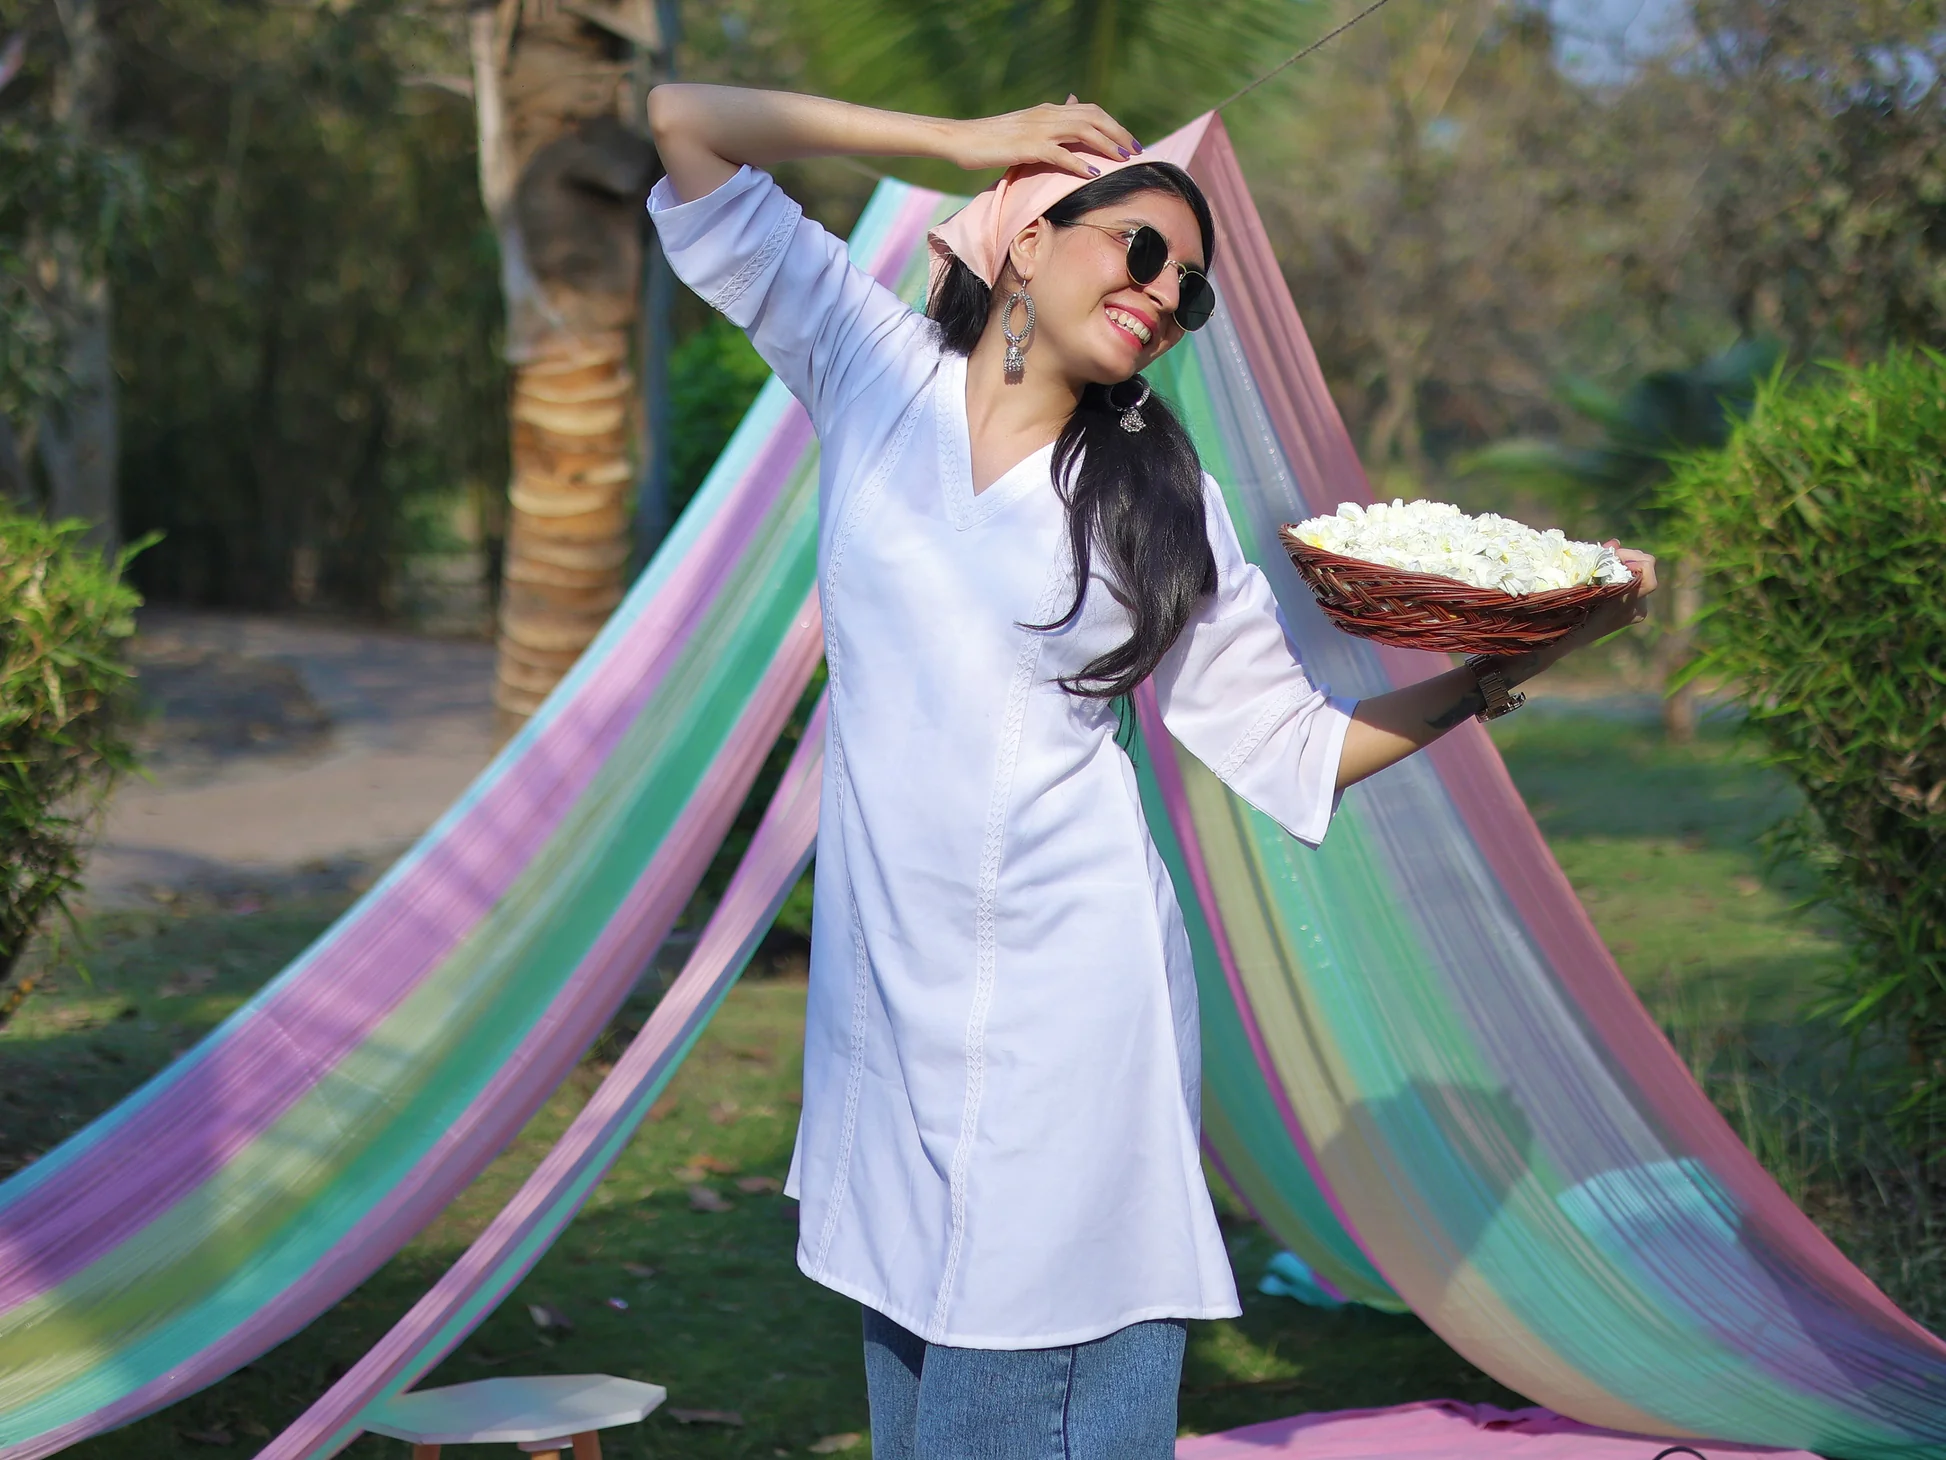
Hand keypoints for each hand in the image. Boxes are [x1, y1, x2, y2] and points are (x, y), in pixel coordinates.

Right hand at [944, 98, 1138, 177]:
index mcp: (1048, 110)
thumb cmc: (991, 139)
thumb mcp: (1024, 128)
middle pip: (1093, 117)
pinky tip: (1092, 173)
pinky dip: (1078, 163)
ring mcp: (1037, 129)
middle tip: (1136, 151)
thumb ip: (1048, 124)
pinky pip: (1059, 153)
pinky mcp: (1026, 146)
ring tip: (1122, 160)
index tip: (1129, 142)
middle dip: (1118, 133)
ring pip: (1082, 131)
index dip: (1113, 124)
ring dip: (1106, 145)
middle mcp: (1047, 114)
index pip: (1090, 110)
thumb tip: (1069, 116)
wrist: (961, 138)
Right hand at [1509, 545, 1656, 683]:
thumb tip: (1615, 543)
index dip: (1633, 557)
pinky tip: (1607, 580)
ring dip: (1625, 570)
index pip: (1647, 571)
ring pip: (1640, 580)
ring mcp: (1635, 614)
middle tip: (1611, 556)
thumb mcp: (1579, 580)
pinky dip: (1623, 581)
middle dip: (1629, 560)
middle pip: (1645, 572)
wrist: (1561, 640)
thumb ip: (1601, 560)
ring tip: (1606, 568)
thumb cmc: (1564, 608)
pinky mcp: (1632, 615)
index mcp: (1625, 601)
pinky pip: (1635, 590)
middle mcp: (1635, 609)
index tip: (1613, 555)